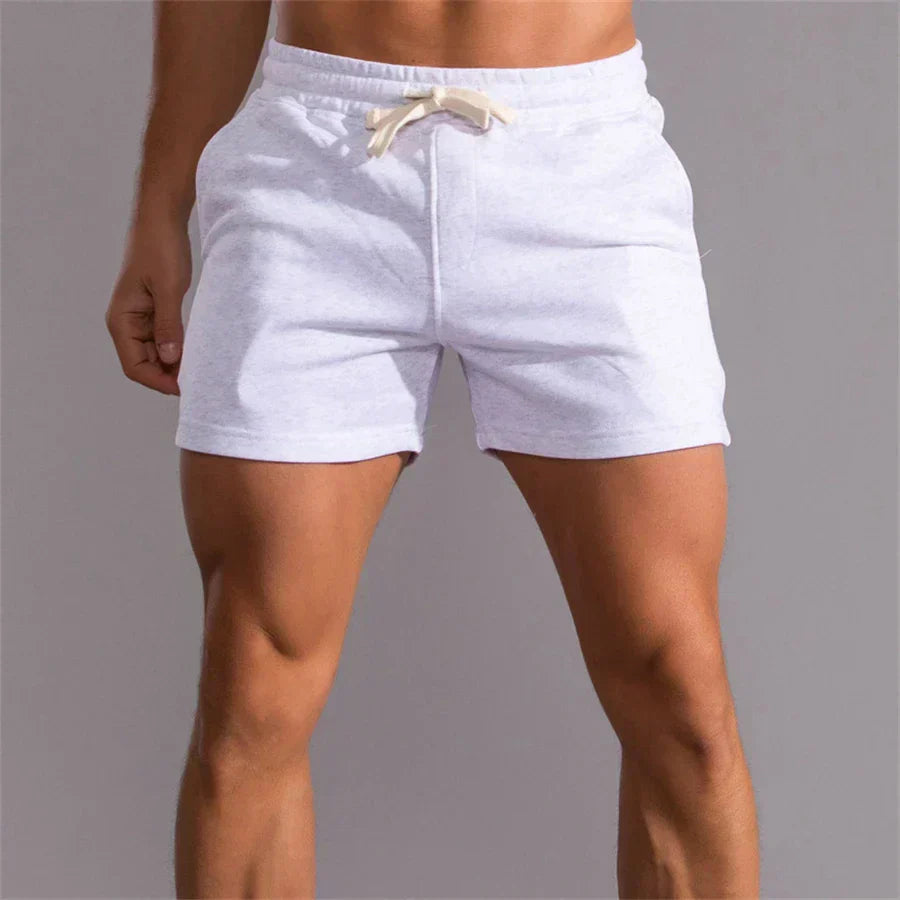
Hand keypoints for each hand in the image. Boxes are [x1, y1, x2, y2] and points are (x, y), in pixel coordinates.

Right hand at [106, 214, 191, 394]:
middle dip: (169, 376)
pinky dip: (178, 349)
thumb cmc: (161, 248)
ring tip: (201, 369)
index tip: (186, 388)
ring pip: (156, 355)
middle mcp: (126, 323)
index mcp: (121, 320)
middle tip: (200, 382)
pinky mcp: (153, 312)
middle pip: (145, 365)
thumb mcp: (169, 288)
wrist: (162, 220)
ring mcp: (139, 319)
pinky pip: (163, 340)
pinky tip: (197, 353)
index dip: (159, 382)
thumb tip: (171, 359)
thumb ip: (168, 325)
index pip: (135, 367)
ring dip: (174, 365)